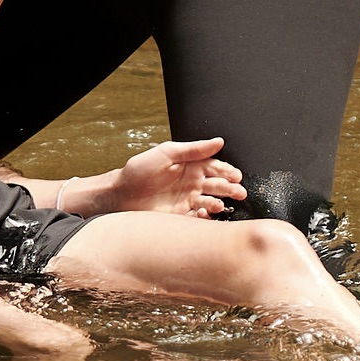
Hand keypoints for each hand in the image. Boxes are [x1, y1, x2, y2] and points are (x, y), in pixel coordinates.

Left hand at [106, 139, 244, 218]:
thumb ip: (194, 149)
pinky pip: (198, 218)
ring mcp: (187, 200)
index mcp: (190, 166)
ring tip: (219, 204)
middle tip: (239, 192)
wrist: (120, 194)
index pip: (215, 167)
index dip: (227, 171)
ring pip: (210, 202)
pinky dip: (204, 217)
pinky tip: (204, 213)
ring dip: (218, 203)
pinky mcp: (181, 217)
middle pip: (217, 185)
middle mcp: (191, 183)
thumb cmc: (140, 170)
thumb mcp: (166, 152)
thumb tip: (218, 141)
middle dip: (230, 188)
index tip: (236, 175)